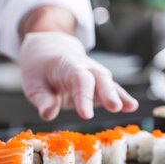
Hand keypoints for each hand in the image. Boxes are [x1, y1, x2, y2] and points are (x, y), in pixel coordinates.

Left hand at [19, 32, 137, 120]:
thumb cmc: (40, 68)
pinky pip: (112, 89)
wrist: (49, 49)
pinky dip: (121, 97)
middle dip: (108, 93)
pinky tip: (131, 106)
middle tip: (114, 108)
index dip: (83, 96)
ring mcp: (94, 74)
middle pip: (99, 78)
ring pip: (109, 82)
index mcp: (67, 65)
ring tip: (130, 107)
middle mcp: (85, 67)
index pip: (78, 79)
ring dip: (119, 95)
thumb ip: (42, 99)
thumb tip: (49, 114)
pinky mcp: (98, 83)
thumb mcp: (33, 84)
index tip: (86, 114)